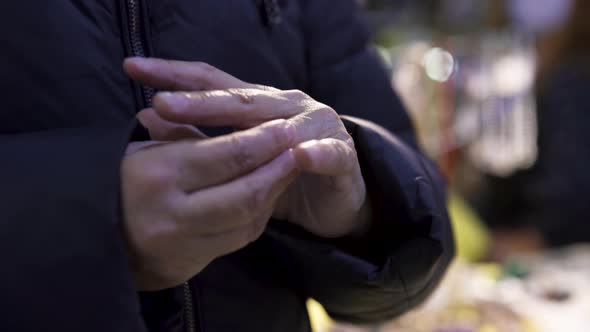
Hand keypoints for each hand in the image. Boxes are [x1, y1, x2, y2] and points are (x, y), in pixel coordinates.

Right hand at [121, 119, 297, 290]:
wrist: (89, 236)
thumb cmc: (117, 182)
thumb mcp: (146, 151)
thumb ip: (187, 137)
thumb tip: (232, 108)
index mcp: (158, 174)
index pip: (227, 156)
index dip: (264, 142)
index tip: (286, 128)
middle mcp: (171, 213)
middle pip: (245, 192)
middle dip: (277, 169)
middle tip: (296, 149)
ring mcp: (181, 244)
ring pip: (247, 219)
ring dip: (272, 193)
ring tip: (286, 170)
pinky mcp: (187, 265)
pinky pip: (237, 239)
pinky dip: (256, 215)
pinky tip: (264, 196)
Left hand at [124, 58, 370, 237]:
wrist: (337, 196)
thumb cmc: (282, 173)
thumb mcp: (236, 157)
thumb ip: (196, 136)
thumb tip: (146, 116)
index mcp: (259, 104)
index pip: (213, 84)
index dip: (175, 75)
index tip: (132, 68)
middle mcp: (286, 107)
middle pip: (241, 100)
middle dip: (201, 101)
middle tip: (162, 102)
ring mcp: (317, 127)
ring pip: (283, 123)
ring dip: (254, 125)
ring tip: (224, 128)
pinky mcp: (342, 156)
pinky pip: (330, 154)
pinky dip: (316, 154)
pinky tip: (299, 155)